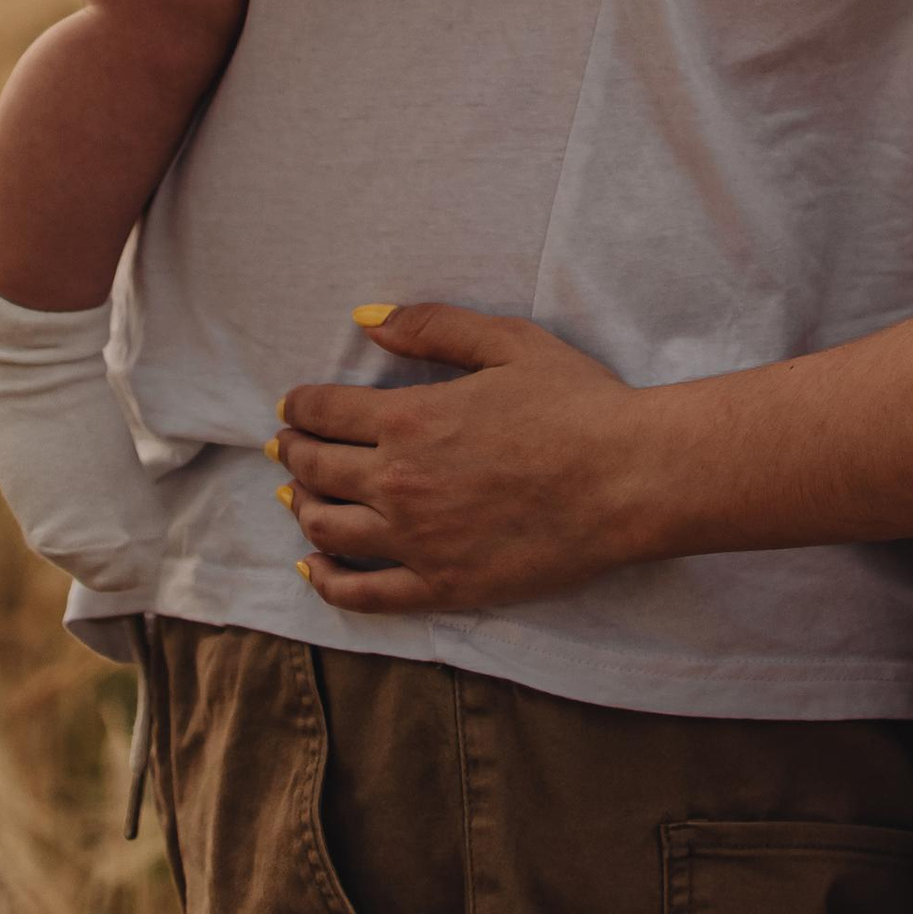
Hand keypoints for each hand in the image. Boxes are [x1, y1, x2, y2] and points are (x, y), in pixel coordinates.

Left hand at [273, 303, 658, 614]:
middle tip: (285, 446)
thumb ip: (432, 327)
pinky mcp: (440, 586)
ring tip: (295, 497)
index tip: (293, 405)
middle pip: (316, 469)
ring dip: (301, 508)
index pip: (326, 412)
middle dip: (292, 452)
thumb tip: (365, 320)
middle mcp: (398, 482)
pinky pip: (363, 594)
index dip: (301, 406)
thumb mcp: (507, 342)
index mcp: (411, 418)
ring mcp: (415, 541)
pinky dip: (326, 581)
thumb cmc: (575, 403)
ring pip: (328, 529)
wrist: (626, 479)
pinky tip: (313, 569)